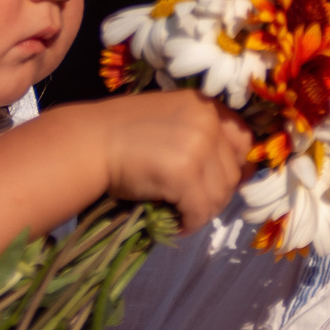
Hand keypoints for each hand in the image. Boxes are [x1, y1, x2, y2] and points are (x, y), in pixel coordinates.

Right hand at [81, 92, 252, 228]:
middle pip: (233, 173)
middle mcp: (207, 120)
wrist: (87, 143)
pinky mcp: (185, 174)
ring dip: (202, 212)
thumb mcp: (169, 119)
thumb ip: (200, 134)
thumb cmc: (120, 133)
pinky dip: (190, 222)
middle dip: (214, 195)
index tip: (214, 183)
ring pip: (219, 196)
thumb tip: (236, 171)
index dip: (233, 166)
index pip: (243, 140)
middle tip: (190, 205)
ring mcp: (198, 146)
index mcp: (204, 105)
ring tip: (180, 215)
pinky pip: (201, 210)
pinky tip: (176, 224)